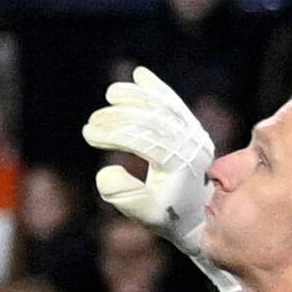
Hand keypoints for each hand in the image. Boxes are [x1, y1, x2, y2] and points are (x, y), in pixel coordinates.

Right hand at [80, 66, 219, 257]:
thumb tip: (105, 173)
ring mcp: (194, 135)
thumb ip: (126, 196)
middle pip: (154, 120)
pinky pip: (175, 104)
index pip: (145, 141)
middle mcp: (191, 145)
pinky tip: (140, 74)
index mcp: (180, 164)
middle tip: (93, 120)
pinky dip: (157, 89)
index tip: (89, 133)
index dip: (115, 135)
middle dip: (121, 117)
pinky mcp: (192, 129)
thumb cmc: (170, 216)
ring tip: (112, 92)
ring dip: (137, 97)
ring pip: (165, 107)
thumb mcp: (148, 214)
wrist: (202, 214)